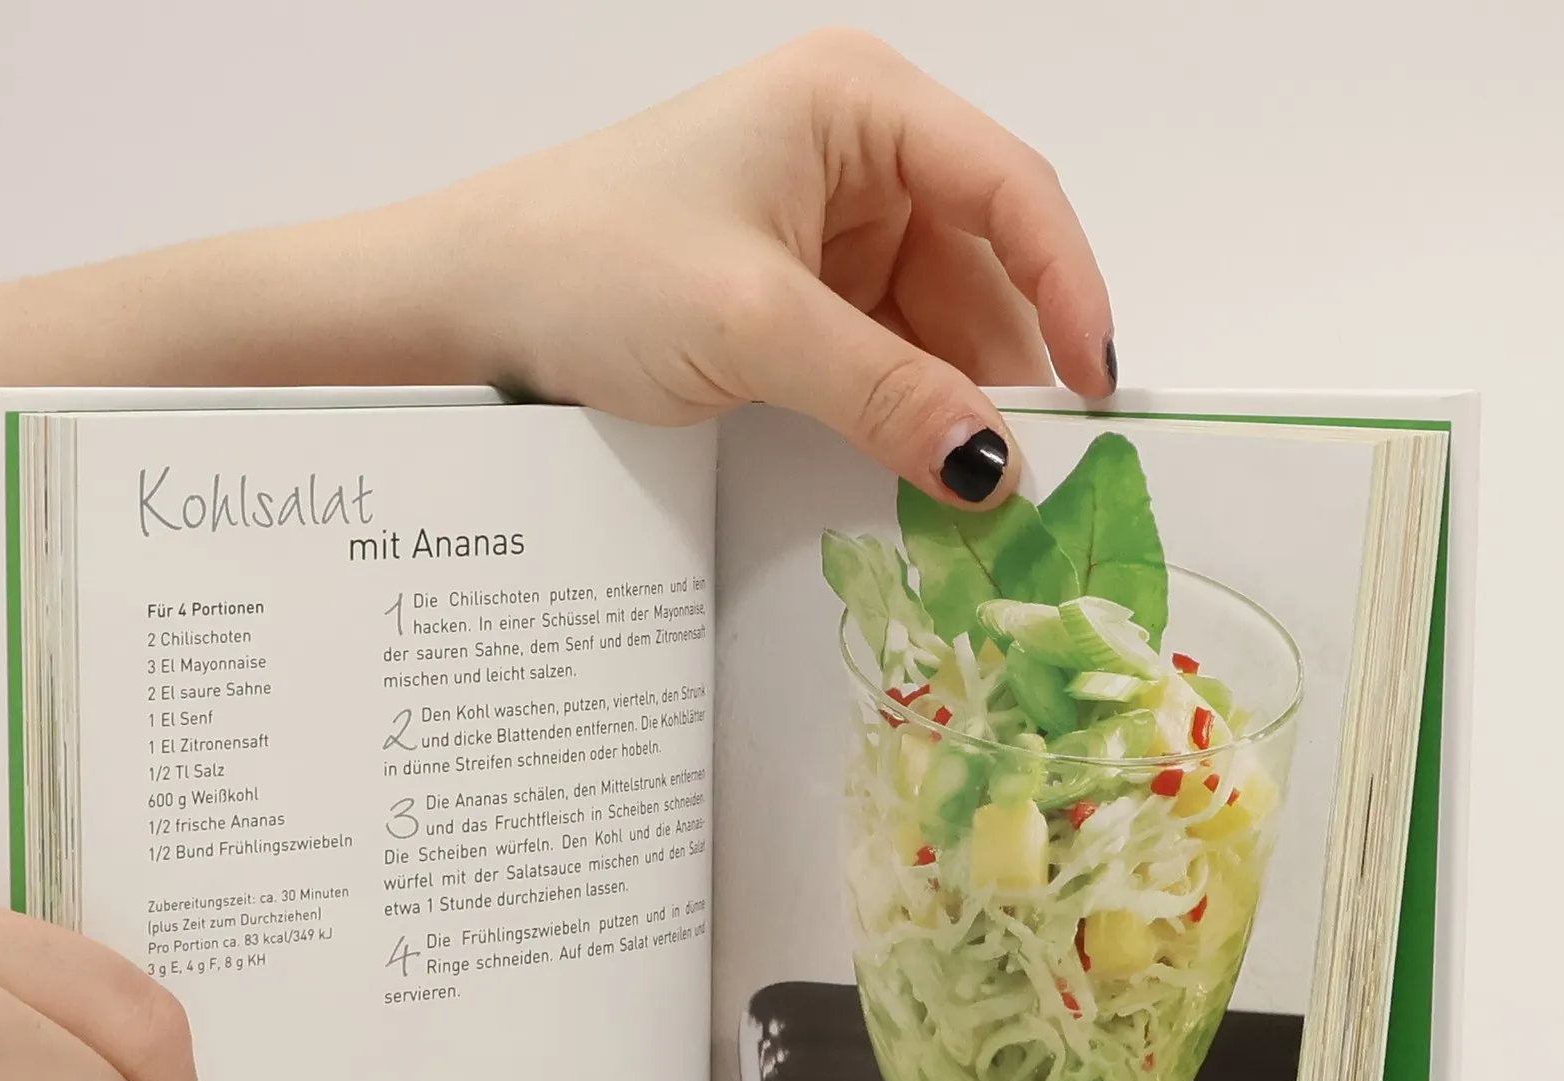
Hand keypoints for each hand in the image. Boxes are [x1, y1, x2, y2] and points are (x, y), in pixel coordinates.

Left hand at [426, 29, 1115, 505]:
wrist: (467, 303)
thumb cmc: (589, 265)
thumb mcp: (752, 327)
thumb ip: (884, 393)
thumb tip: (993, 466)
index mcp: (857, 106)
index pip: (1009, 188)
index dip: (1068, 285)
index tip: (1096, 386)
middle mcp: (854, 153)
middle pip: (980, 261)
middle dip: (1005, 364)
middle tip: (1036, 473)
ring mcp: (825, 224)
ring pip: (935, 318)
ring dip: (954, 400)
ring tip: (979, 491)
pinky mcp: (795, 289)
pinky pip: (883, 349)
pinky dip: (905, 408)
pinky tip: (920, 467)